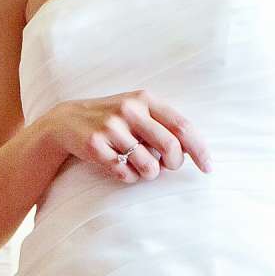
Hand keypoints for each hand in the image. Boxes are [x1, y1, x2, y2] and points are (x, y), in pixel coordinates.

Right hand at [39, 91, 210, 183]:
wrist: (67, 121)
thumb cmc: (113, 119)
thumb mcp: (137, 111)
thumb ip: (163, 125)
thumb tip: (192, 151)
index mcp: (145, 99)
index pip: (182, 126)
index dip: (199, 149)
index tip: (208, 167)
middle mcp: (129, 110)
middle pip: (170, 148)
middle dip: (173, 165)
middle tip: (166, 167)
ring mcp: (111, 127)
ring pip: (149, 166)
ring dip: (147, 173)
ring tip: (136, 165)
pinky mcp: (96, 145)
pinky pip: (125, 174)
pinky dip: (128, 177)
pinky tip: (119, 167)